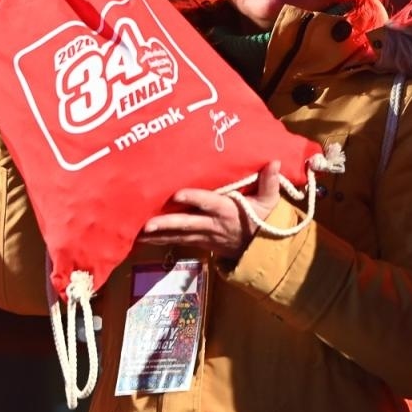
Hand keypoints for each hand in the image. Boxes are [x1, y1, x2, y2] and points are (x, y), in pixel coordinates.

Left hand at [136, 161, 281, 260]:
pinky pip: (176, 242)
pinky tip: (140, 238)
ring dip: (157, 235)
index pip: (209, 203)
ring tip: (135, 233)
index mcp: (227, 211)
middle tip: (147, 224)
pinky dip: (159, 241)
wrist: (260, 250)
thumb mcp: (270, 202)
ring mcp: (203, 235)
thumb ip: (270, 182)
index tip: (177, 195)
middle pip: (187, 224)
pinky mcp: (198, 242)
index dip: (194, 199)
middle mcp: (212, 224)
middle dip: (167, 225)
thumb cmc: (262, 219)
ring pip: (177, 235)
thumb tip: (275, 161)